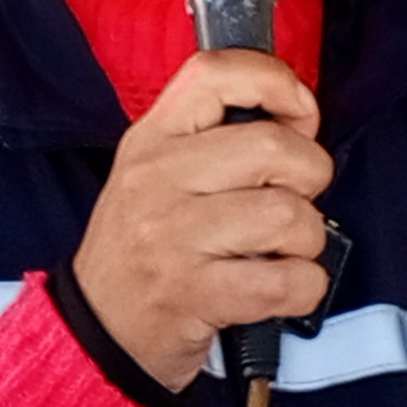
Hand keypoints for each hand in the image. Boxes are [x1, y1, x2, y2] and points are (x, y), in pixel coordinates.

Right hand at [71, 49, 334, 391]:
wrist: (96, 332)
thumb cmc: (143, 251)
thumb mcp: (155, 175)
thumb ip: (213, 137)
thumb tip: (298, 113)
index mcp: (151, 140)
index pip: (216, 74)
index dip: (277, 82)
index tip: (299, 114)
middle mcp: (155, 181)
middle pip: (274, 147)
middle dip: (310, 176)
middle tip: (291, 200)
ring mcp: (171, 238)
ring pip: (289, 215)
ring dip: (306, 239)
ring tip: (280, 250)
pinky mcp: (193, 293)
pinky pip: (288, 280)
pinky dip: (304, 287)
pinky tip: (280, 288)